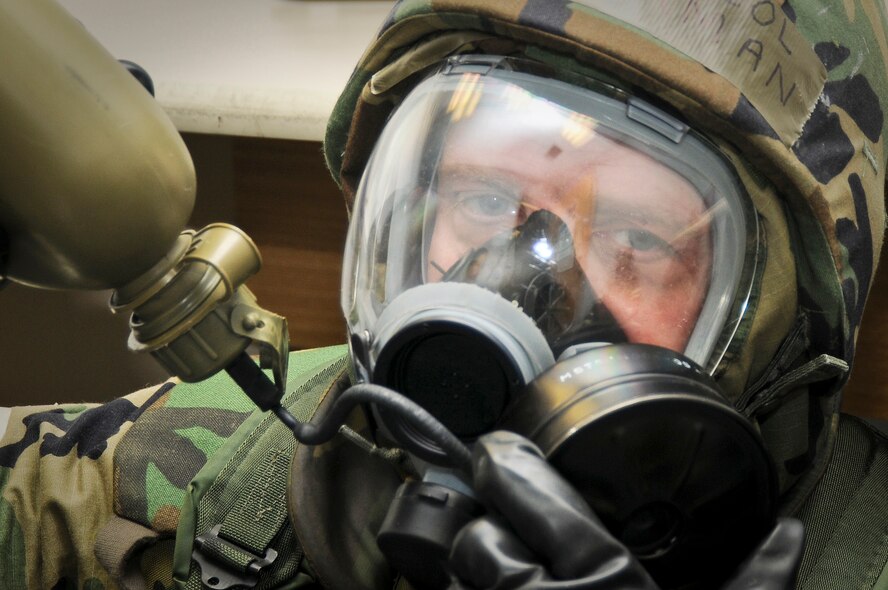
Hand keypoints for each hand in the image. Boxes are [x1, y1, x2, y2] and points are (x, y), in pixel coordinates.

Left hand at [448, 431, 803, 589]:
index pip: (539, 503)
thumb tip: (789, 535)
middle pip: (480, 537)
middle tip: (498, 518)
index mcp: (607, 589)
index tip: (496, 449)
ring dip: (470, 570)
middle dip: (486, 525)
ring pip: (455, 578)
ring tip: (496, 567)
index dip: (509, 468)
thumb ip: (755, 587)